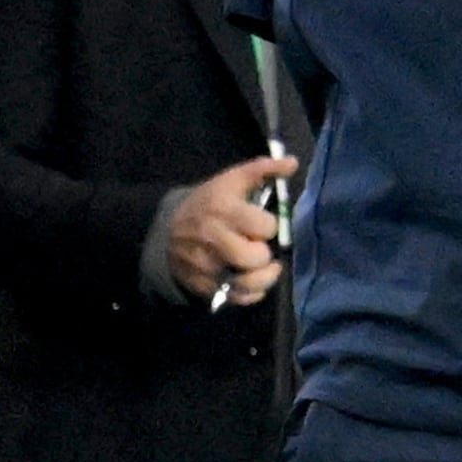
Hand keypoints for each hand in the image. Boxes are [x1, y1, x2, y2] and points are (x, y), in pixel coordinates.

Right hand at [166, 154, 297, 305]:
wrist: (168, 230)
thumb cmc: (208, 203)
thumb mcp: (230, 180)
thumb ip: (263, 169)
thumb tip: (294, 163)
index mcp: (223, 209)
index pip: (264, 226)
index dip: (268, 226)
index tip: (260, 224)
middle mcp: (213, 239)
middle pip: (256, 258)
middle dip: (263, 253)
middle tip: (257, 247)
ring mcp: (207, 266)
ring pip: (248, 283)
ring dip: (264, 277)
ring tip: (265, 268)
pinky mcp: (204, 286)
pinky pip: (238, 298)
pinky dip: (252, 294)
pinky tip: (252, 281)